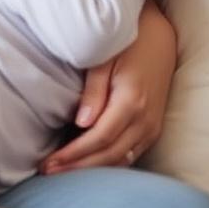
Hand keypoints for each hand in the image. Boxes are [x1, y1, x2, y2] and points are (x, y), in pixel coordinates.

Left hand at [39, 0, 175, 173]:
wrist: (159, 36)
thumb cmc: (127, 43)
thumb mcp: (105, 59)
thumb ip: (94, 91)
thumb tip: (80, 123)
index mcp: (131, 102)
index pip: (99, 139)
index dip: (73, 154)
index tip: (50, 162)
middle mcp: (146, 120)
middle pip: (109, 156)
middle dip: (77, 167)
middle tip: (49, 171)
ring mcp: (152, 126)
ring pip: (121, 159)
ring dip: (92, 169)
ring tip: (62, 170)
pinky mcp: (153, 128)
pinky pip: (130, 154)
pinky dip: (108, 162)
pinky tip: (87, 163)